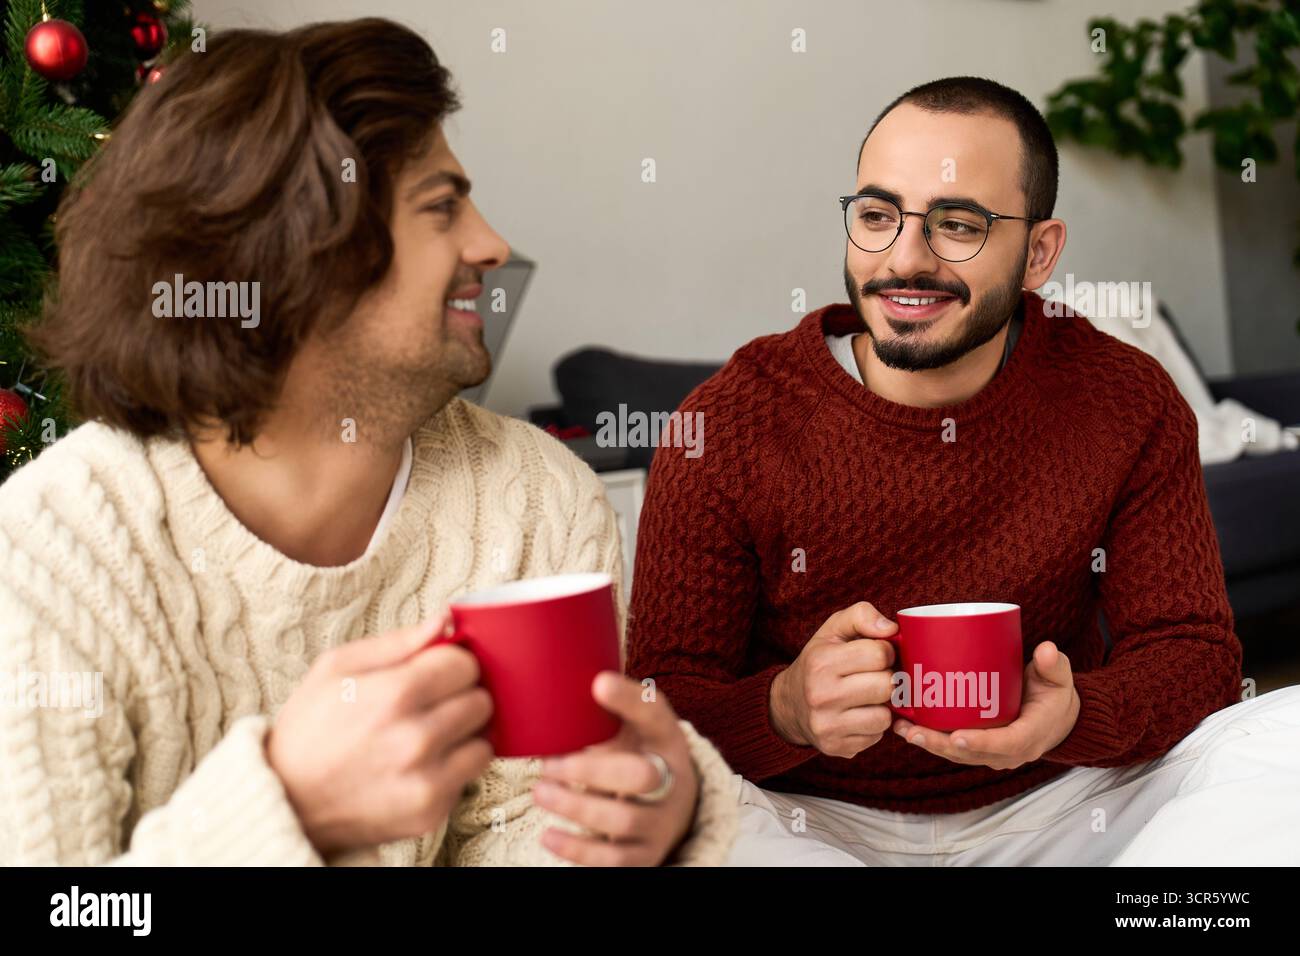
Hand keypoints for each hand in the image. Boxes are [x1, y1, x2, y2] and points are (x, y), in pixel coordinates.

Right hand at [266, 612, 493, 855]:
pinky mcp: (430, 812)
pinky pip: (471, 776)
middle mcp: (415, 739)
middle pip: (480, 700)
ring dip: (463, 734)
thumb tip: (444, 621)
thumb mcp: (336, 668)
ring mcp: (426, 780)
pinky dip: (454, 766)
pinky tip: (422, 763)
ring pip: (483, 740)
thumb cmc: (310, 728)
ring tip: (428, 733)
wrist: (287, 801)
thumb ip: (397, 642)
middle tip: (431, 704)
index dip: (451, 663)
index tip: (435, 672)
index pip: (464, 665)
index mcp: (394, 694)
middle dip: (460, 696)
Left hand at [531, 672, 699, 865]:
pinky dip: (577, 849)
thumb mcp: (634, 729)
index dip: (630, 700)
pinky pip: (612, 859)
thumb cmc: (639, 756)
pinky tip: (548, 834)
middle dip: (592, 770)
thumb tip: (564, 689)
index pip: (656, 714)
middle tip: (550, 764)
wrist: (674, 810)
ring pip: (623, 819)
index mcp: (667, 740)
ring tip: (540, 792)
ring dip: (576, 806)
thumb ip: (609, 709)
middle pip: (641, 776)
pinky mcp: (645, 856)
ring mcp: (661, 823)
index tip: (598, 683)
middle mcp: (672, 781)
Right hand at [769, 601, 898, 757]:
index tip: (876, 655)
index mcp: (821, 662)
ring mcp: (827, 725)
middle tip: (876, 677)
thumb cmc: (819, 661)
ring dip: (883, 706)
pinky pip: (876, 737)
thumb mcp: (833, 630)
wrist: (789, 704)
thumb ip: (861, 616)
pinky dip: (873, 726)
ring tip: (868, 697)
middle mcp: (821, 695)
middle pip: (886, 686)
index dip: (885, 652)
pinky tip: (859, 715)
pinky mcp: (835, 747)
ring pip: (884, 716)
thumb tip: (892, 629)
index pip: (880, 654)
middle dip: (887, 679)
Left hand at [893, 641, 1080, 769]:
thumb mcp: (1058, 677)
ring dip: (929, 744)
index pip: (1006, 744)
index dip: (981, 743)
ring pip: (958, 755)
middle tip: (914, 732)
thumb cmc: (1055, 694)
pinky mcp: (980, 747)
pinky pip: (954, 749)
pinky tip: (906, 727)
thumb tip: (1046, 650)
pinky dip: (932, 740)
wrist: (1058, 716)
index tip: (957, 737)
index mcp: (1030, 736)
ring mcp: (993, 752)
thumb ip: (1053, 664)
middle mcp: (1009, 752)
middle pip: (972, 754)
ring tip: (902, 729)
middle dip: (941, 745)